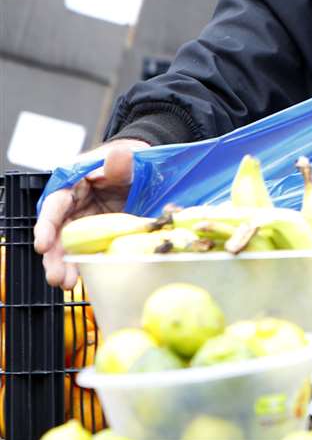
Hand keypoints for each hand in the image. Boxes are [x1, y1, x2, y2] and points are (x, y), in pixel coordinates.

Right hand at [33, 139, 150, 288]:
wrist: (141, 169)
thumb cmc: (128, 161)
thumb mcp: (126, 159)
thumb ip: (121, 161)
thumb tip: (118, 155)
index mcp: (72, 184)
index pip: (54, 205)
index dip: (46, 225)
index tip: (43, 245)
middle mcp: (71, 206)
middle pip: (56, 232)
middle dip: (54, 256)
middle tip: (56, 276)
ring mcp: (81, 223)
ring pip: (67, 246)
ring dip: (65, 265)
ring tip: (67, 283)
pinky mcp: (93, 235)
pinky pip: (85, 251)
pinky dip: (83, 265)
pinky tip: (84, 279)